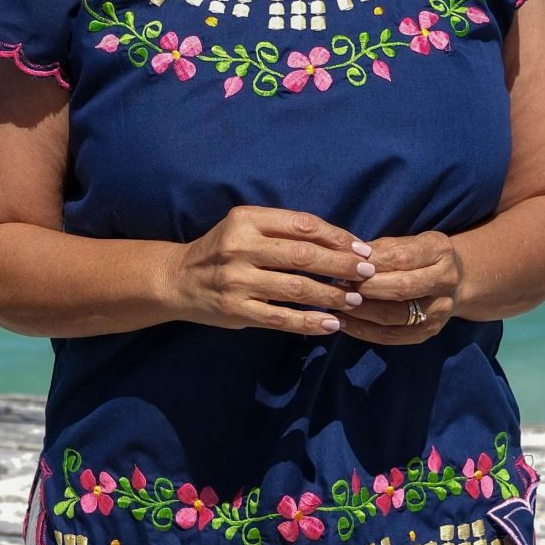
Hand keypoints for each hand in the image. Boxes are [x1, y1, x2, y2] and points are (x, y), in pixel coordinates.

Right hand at [164, 207, 374, 336]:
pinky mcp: (236, 310)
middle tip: (367, 272)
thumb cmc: (222, 250)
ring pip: (296, 288)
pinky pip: (280, 318)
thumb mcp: (246, 227)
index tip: (361, 248)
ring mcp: (238, 281)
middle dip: (341, 265)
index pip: (302, 225)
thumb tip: (339, 242)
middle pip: (303, 256)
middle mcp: (241, 247)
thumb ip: (283, 230)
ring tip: (355, 298)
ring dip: (331, 295)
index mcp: (247, 220)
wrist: (177, 279)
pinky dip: (309, 322)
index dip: (336, 237)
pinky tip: (331, 324)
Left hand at [339, 232, 463, 345]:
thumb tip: (347, 257)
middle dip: (365, 288)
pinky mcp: (429, 331)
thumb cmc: (419, 256)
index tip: (345, 263)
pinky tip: (344, 323)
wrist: (457, 280)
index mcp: (440, 251)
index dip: (371, 263)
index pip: (402, 258)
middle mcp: (445, 281)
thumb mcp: (405, 242)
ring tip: (337, 304)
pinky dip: (364, 331)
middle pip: (402, 288)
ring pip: (394, 315)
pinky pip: (392, 336)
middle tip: (340, 284)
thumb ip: (379, 249)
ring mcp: (440, 309)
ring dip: (360, 311)